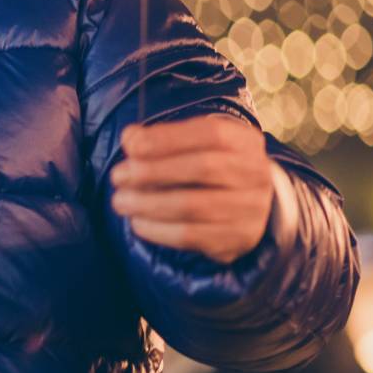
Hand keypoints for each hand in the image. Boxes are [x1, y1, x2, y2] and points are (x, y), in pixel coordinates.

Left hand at [111, 114, 275, 263]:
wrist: (248, 204)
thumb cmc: (208, 165)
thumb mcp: (192, 143)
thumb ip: (162, 137)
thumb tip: (131, 138)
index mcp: (243, 141)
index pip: (210, 134)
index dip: (167, 139)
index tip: (131, 147)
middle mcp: (254, 173)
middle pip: (202, 168)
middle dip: (152, 172)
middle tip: (118, 176)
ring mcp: (251, 208)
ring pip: (194, 206)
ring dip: (148, 204)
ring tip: (120, 201)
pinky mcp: (238, 238)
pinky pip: (192, 236)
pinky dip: (158, 230)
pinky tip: (137, 223)